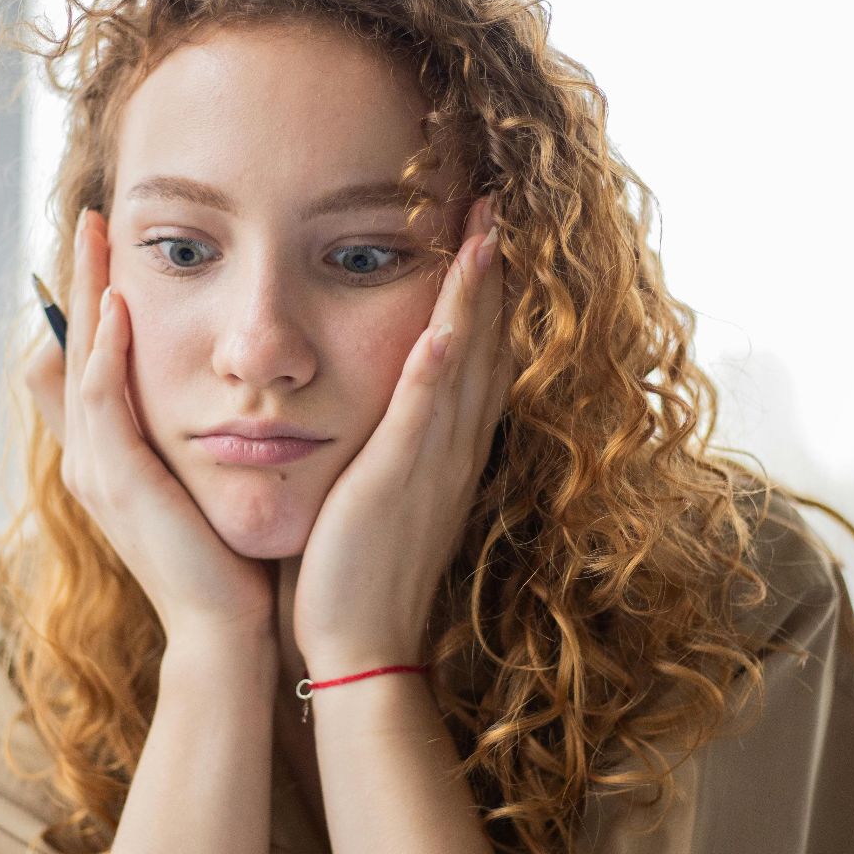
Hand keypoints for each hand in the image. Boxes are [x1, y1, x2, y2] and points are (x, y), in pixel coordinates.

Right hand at [22, 207, 273, 641]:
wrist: (226, 630)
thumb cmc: (227, 560)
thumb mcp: (206, 483)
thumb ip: (199, 437)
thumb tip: (222, 392)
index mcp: (108, 454)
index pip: (88, 357)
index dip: (90, 299)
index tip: (110, 241)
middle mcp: (90, 456)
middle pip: (70, 346)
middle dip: (79, 278)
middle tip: (91, 215)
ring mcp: (96, 470)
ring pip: (79, 361)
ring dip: (86, 295)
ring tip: (96, 237)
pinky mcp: (118, 482)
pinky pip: (101, 401)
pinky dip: (106, 351)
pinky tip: (119, 308)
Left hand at [291, 195, 514, 674]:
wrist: (360, 648)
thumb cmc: (356, 576)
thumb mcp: (377, 496)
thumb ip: (382, 447)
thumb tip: (368, 408)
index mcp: (444, 451)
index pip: (473, 357)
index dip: (482, 295)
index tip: (484, 236)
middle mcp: (451, 449)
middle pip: (484, 344)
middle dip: (491, 273)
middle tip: (497, 204)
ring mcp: (431, 464)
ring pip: (465, 363)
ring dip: (476, 296)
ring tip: (486, 229)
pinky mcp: (397, 483)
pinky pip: (425, 415)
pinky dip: (440, 367)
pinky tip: (446, 322)